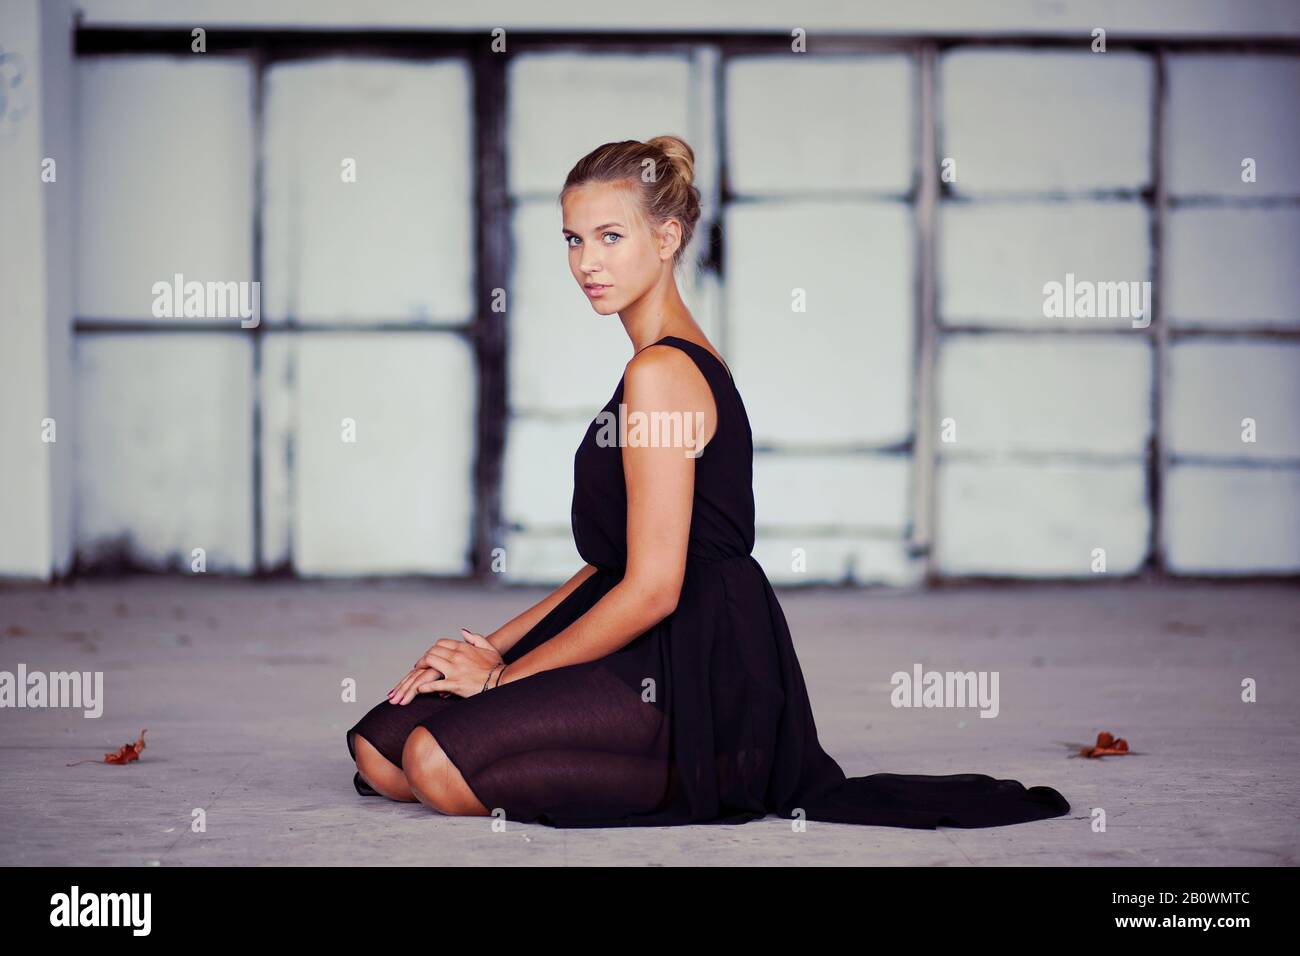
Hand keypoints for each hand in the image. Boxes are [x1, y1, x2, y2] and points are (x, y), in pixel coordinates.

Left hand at [389, 628, 504, 703]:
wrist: (502, 682)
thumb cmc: (497, 667)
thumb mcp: (488, 647)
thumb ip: (475, 637)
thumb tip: (462, 631)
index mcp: (464, 647)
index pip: (441, 643)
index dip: (433, 649)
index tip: (430, 656)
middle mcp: (457, 657)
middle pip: (432, 651)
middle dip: (424, 658)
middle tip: (420, 666)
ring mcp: (455, 670)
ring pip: (430, 663)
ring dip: (421, 669)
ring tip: (417, 675)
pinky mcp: (454, 684)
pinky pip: (434, 684)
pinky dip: (424, 687)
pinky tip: (420, 690)